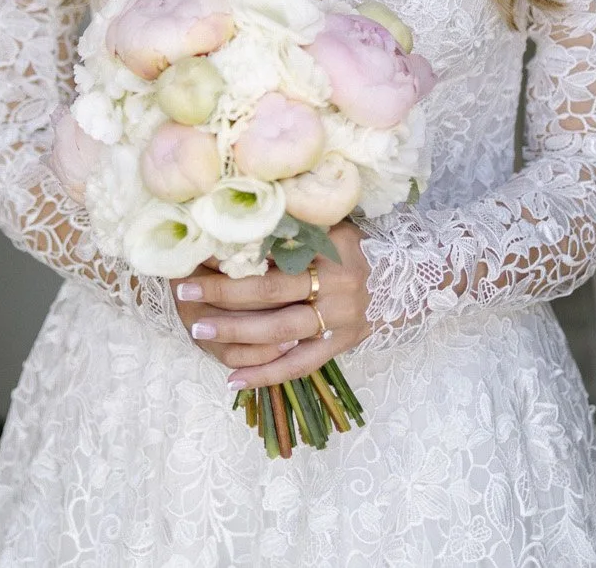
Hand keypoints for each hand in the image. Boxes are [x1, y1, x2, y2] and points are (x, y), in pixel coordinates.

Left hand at [172, 222, 371, 388]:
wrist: (410, 279)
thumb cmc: (358, 246)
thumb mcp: (334, 223)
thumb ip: (297, 223)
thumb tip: (240, 215)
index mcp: (332, 248)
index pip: (273, 252)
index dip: (235, 255)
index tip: (198, 254)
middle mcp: (337, 284)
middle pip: (270, 291)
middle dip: (223, 292)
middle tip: (185, 291)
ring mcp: (340, 319)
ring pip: (279, 331)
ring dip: (235, 332)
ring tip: (200, 329)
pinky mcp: (341, 345)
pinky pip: (299, 364)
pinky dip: (265, 374)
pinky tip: (232, 379)